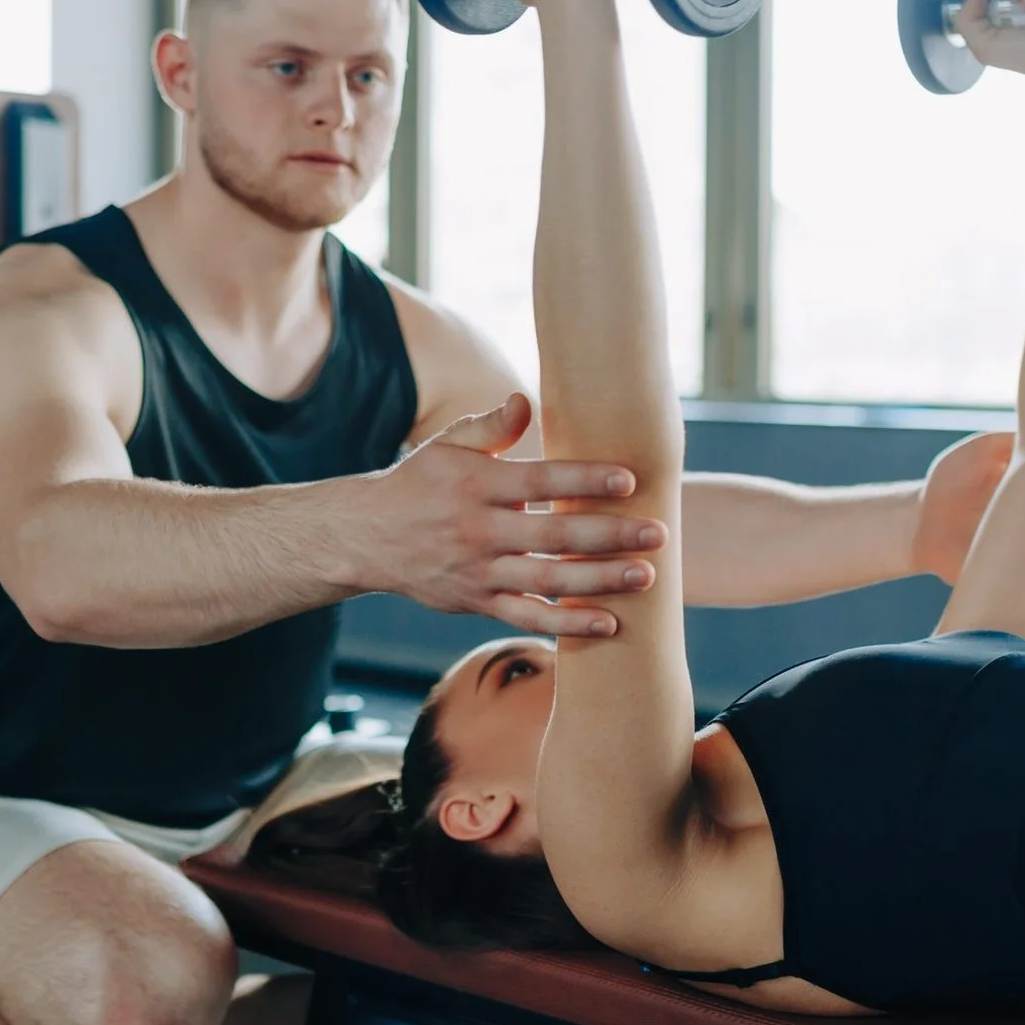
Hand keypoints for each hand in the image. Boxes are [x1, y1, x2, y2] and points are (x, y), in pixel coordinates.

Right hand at [357, 393, 664, 636]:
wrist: (366, 538)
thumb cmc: (419, 483)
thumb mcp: (447, 446)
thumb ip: (491, 427)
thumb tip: (527, 400)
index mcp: (476, 483)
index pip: (538, 481)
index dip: (584, 479)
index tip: (629, 479)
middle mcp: (478, 529)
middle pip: (553, 535)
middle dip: (609, 535)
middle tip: (658, 533)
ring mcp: (478, 571)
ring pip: (547, 581)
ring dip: (600, 580)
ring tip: (647, 576)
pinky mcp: (477, 603)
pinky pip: (527, 618)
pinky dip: (568, 624)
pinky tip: (608, 622)